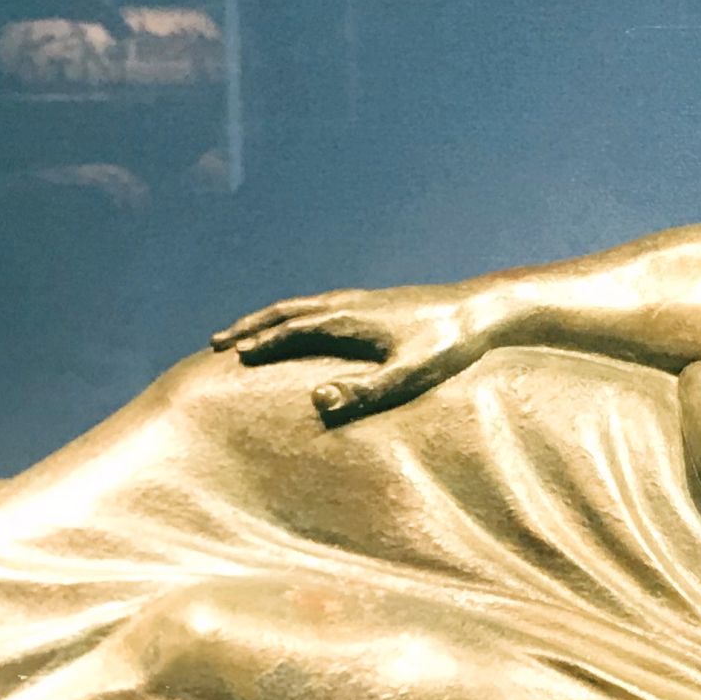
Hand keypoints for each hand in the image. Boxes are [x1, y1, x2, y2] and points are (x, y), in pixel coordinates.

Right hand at [209, 283, 503, 422]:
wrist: (484, 310)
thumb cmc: (448, 347)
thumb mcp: (408, 376)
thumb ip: (363, 392)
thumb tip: (316, 399)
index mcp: (347, 320)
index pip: (290, 331)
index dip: (259, 344)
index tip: (230, 358)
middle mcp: (348, 303)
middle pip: (286, 311)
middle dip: (250, 326)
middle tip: (216, 342)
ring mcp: (361, 300)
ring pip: (302, 305)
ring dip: (270, 318)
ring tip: (248, 333)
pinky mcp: (375, 302)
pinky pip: (321, 305)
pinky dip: (296, 314)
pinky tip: (301, 327)